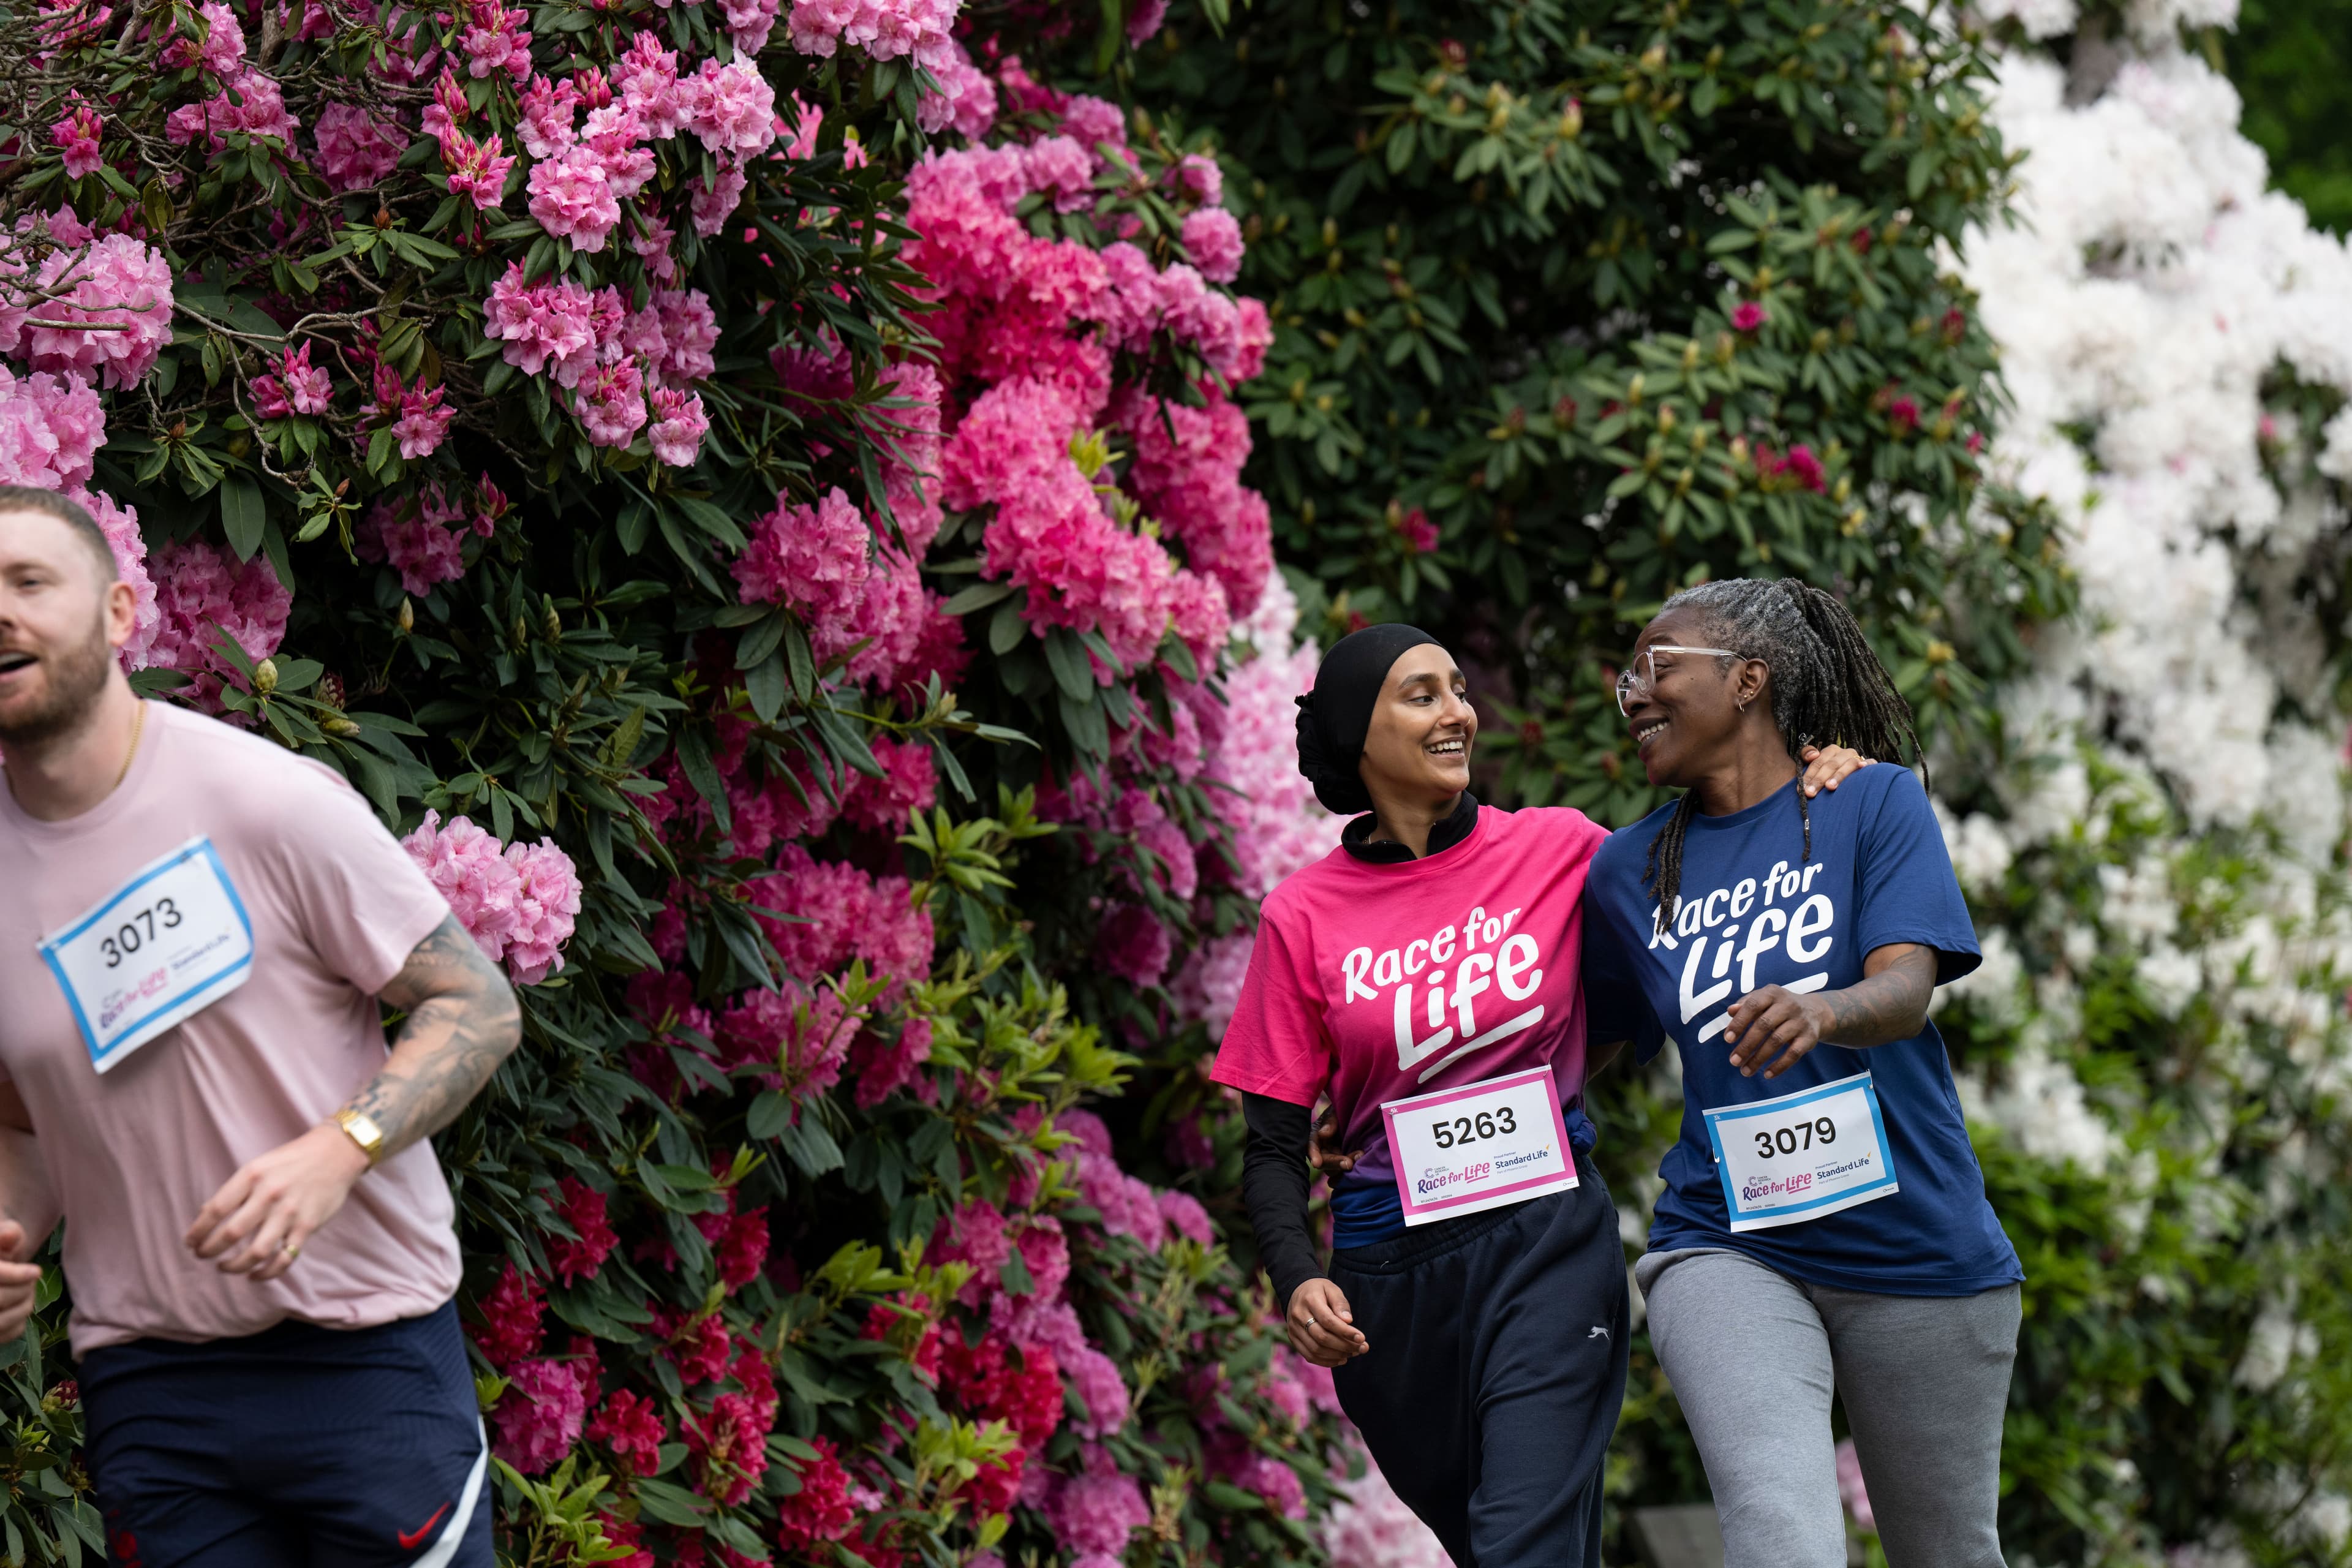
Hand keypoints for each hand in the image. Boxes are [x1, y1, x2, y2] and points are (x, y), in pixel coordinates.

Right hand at [0, 1221, 40, 1339]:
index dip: (15, 1275)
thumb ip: (6, 1234)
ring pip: (1, 1322)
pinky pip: (5, 1335)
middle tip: (32, 1282)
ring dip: (23, 1306)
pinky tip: (18, 1308)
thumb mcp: (0, 1238)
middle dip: (22, 1290)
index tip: (37, 1271)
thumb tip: (11, 1235)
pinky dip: (18, 1323)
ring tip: (27, 1292)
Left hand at [186, 1123, 370, 1281]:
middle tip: (202, 1256)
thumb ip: (235, 1190)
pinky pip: (284, 1258)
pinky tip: (254, 1275)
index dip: (198, 1231)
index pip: (215, 1210)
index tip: (190, 1243)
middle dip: (209, 1250)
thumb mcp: (259, 1165)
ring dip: (234, 1266)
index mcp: (253, 1176)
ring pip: (256, 1252)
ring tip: (224, 1267)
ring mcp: (290, 1212)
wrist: (336, 1153)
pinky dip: (266, 1273)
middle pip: (231, 1233)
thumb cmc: (292, 1160)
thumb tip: (206, 1216)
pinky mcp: (308, 1226)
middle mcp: (269, 1194)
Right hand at [1286, 1277, 1369, 1366]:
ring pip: (1315, 1350)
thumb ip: (1340, 1303)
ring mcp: (1293, 1329)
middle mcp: (1298, 1316)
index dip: (1345, 1332)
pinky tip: (1340, 1359)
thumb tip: (1348, 1321)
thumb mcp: (1332, 1289)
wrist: (1296, 1290)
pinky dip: (1326, 1361)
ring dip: (1337, 1355)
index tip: (1361, 1338)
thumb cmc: (1319, 1290)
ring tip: (1353, 1353)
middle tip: (1362, 1348)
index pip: (1328, 1321)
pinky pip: (1309, 1355)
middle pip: (1322, 1338)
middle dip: (1344, 1346)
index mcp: (1309, 1300)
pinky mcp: (1293, 1338)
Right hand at [1307, 1112, 1360, 1179]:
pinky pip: (1345, 1168)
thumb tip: (1323, 1134)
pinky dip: (1352, 1166)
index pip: (1311, 1147)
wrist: (1357, 1113)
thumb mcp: (1334, 1112)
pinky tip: (1361, 1160)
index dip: (1313, 1155)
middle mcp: (1322, 1149)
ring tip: (1360, 1155)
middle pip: (1323, 1162)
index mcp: (1315, 1136)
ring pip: (1335, 1169)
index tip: (1317, 1163)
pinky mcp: (1345, 1160)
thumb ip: (1329, 1122)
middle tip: (1349, 1163)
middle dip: (1335, 1163)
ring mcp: (1334, 1156)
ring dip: (1346, 1164)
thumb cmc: (1342, 1109)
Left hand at [1723, 986, 1834, 1078]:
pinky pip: (1794, 1053)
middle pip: (1764, 1025)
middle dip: (1746, 1045)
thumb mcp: (1763, 1000)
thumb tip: (1730, 1011)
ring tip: (1745, 1071)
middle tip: (1733, 1061)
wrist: (1814, 1011)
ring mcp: (1800, 1021)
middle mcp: (1788, 1005)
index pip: (1753, 1005)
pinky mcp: (1810, 1038)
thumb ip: (1745, 1005)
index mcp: (1772, 993)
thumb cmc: (1778, 1007)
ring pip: (1777, 1041)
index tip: (1727, 1040)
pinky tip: (1767, 1075)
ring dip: (1759, 1059)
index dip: (1739, 1022)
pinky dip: (1780, 1066)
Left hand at [1797, 744, 1874, 796]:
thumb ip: (1806, 755)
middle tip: (1810, 793)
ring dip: (1839, 775)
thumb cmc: (1827, 776)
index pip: (1818, 761)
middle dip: (1819, 779)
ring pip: (1848, 764)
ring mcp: (1858, 758)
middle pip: (1831, 764)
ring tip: (1830, 787)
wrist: (1853, 782)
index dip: (1808, 775)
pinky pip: (1870, 763)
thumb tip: (1813, 755)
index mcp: (1831, 751)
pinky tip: (1862, 767)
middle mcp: (1844, 753)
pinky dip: (1867, 764)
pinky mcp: (1870, 764)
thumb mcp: (1815, 767)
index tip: (1800, 789)